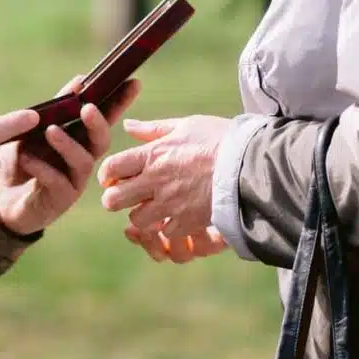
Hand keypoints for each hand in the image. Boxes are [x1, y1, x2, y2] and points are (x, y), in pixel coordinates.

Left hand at [0, 78, 141, 235]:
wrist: (3, 199)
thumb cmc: (22, 160)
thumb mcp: (34, 129)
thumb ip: (56, 108)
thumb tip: (80, 80)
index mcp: (79, 139)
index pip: (104, 118)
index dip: (119, 102)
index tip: (133, 83)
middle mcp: (82, 159)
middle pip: (101, 141)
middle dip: (98, 123)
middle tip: (88, 108)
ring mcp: (74, 181)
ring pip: (83, 162)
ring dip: (67, 144)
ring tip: (50, 130)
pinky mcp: (59, 200)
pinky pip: (57, 182)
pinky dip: (42, 167)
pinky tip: (26, 158)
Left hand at [98, 114, 234, 260]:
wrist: (250, 165)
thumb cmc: (221, 139)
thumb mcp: (187, 125)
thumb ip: (154, 129)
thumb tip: (128, 126)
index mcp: (153, 155)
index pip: (112, 168)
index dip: (108, 174)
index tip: (114, 177)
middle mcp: (156, 182)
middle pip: (114, 200)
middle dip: (116, 199)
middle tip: (126, 196)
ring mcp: (171, 205)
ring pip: (137, 220)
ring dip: (141, 216)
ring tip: (153, 208)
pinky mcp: (187, 222)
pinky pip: (165, 233)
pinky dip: (168, 228)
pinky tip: (176, 218)